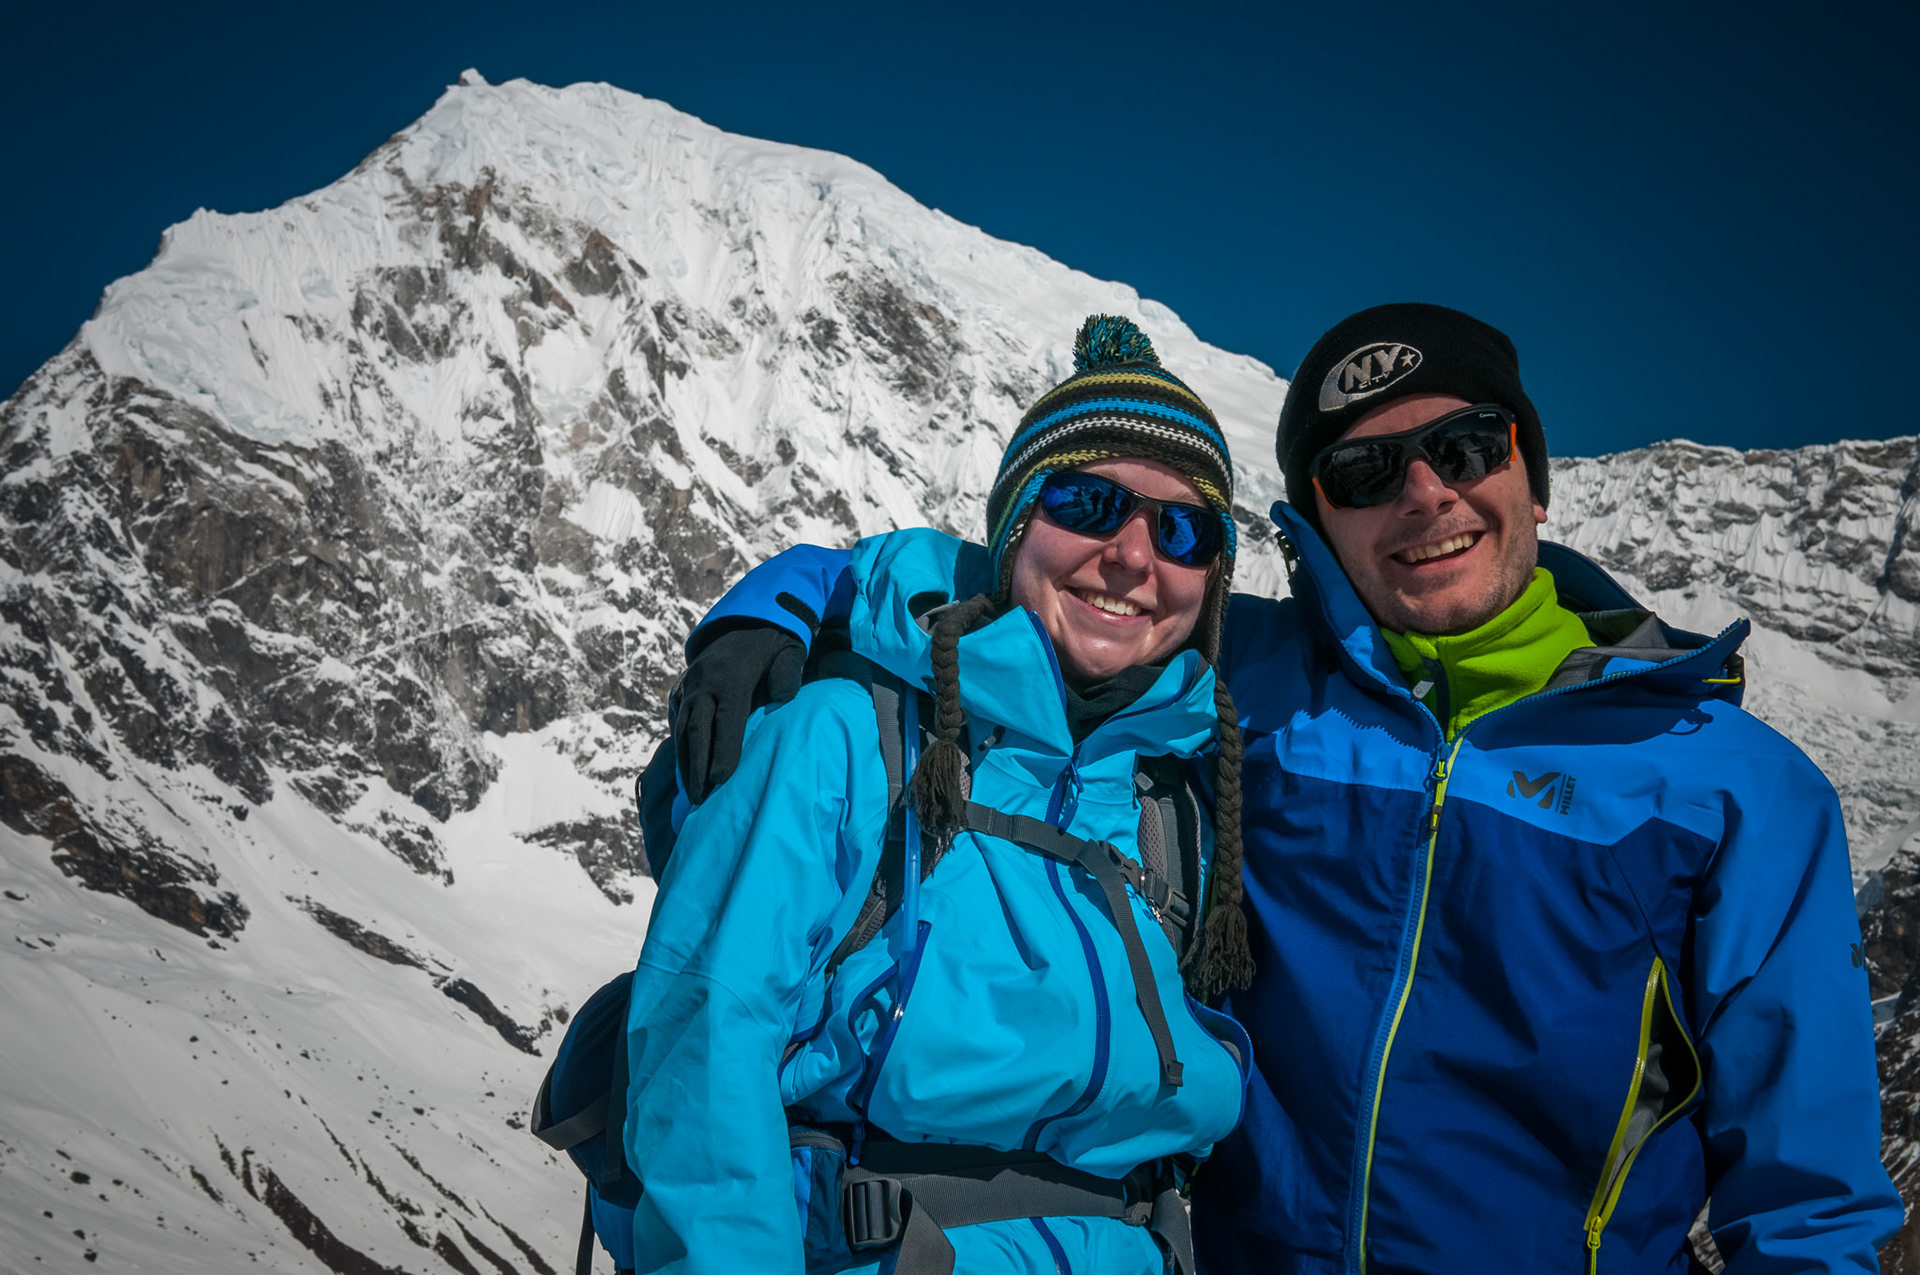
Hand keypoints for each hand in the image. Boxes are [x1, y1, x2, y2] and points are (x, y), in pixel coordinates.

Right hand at [672, 624, 804, 801]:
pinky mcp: (681, 690)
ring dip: (686, 763)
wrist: (743, 622)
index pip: (726, 719)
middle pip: (697, 729)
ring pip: (682, 729)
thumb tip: (782, 699)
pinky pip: (678, 722)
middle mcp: (705, 682)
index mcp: (732, 676)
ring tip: (691, 795)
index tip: (722, 779)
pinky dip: (681, 748)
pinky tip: (687, 772)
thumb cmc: (773, 647)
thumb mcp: (790, 653)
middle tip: (699, 799)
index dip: (723, 750)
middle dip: (697, 766)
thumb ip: (787, 675)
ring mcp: (689, 686)